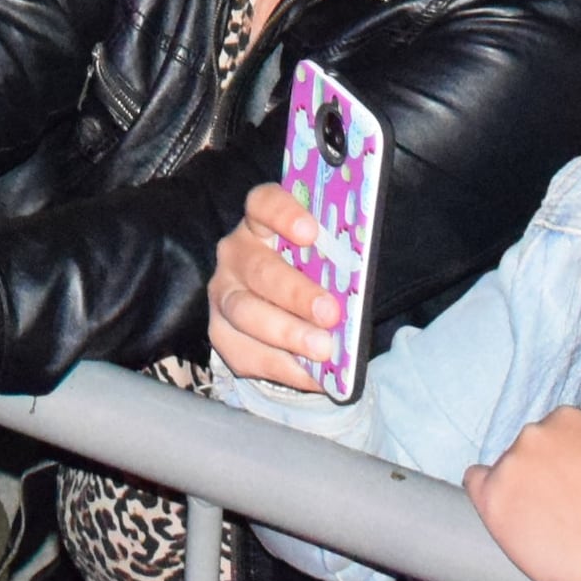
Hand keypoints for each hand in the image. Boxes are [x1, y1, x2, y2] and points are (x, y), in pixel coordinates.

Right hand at [204, 180, 349, 393]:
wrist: (278, 310)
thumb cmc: (308, 272)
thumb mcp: (320, 257)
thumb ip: (333, 261)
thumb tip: (360, 283)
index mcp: (261, 222)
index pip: (263, 204)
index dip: (284, 214)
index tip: (312, 233)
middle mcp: (235, 254)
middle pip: (259, 269)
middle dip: (297, 293)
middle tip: (331, 313)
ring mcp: (223, 294)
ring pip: (247, 312)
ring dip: (288, 334)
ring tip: (323, 351)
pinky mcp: (220, 333)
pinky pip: (248, 353)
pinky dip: (285, 368)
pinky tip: (315, 376)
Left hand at [462, 407, 580, 580]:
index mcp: (571, 420)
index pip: (556, 434)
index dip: (564, 461)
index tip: (570, 483)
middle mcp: (536, 434)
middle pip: (529, 451)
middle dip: (541, 474)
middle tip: (558, 507)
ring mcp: (511, 464)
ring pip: (506, 472)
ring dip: (519, 491)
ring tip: (540, 524)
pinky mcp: (492, 498)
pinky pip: (475, 485)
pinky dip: (487, 497)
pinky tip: (501, 513)